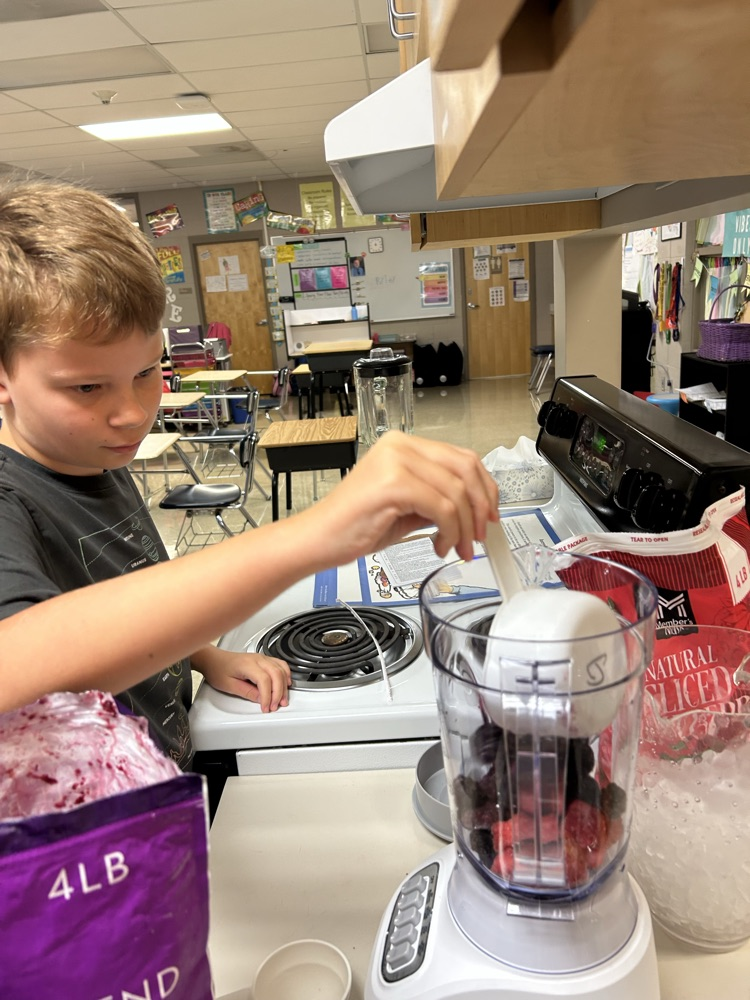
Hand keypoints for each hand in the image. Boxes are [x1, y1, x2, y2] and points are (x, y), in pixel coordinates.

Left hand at [194, 646, 290, 711]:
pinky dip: (285, 675)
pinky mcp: (264, 659)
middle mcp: (258, 659)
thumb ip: (247, 692)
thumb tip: (261, 699)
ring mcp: (262, 658)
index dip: (267, 696)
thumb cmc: (218, 670)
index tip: (265, 707)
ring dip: (284, 685)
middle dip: (278, 693)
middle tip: (275, 706)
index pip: (265, 680)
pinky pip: (280, 665)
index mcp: (248, 665)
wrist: (214, 660)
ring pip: (281, 669)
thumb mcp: (229, 686)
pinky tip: (286, 683)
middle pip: (276, 674)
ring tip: (282, 699)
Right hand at [299, 432, 498, 564]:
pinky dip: (449, 532)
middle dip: (480, 508)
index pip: (462, 457)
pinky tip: (439, 546)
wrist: (318, 539)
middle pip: (465, 469)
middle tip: (479, 536)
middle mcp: (401, 446)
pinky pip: (441, 508)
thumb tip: (474, 510)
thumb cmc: (355, 525)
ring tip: (457, 547)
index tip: (490, 514)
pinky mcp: (393, 484)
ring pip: (457, 492)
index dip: (484, 488)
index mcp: (404, 445)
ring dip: (464, 527)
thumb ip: (438, 499)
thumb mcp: (408, 507)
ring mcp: (396, 462)